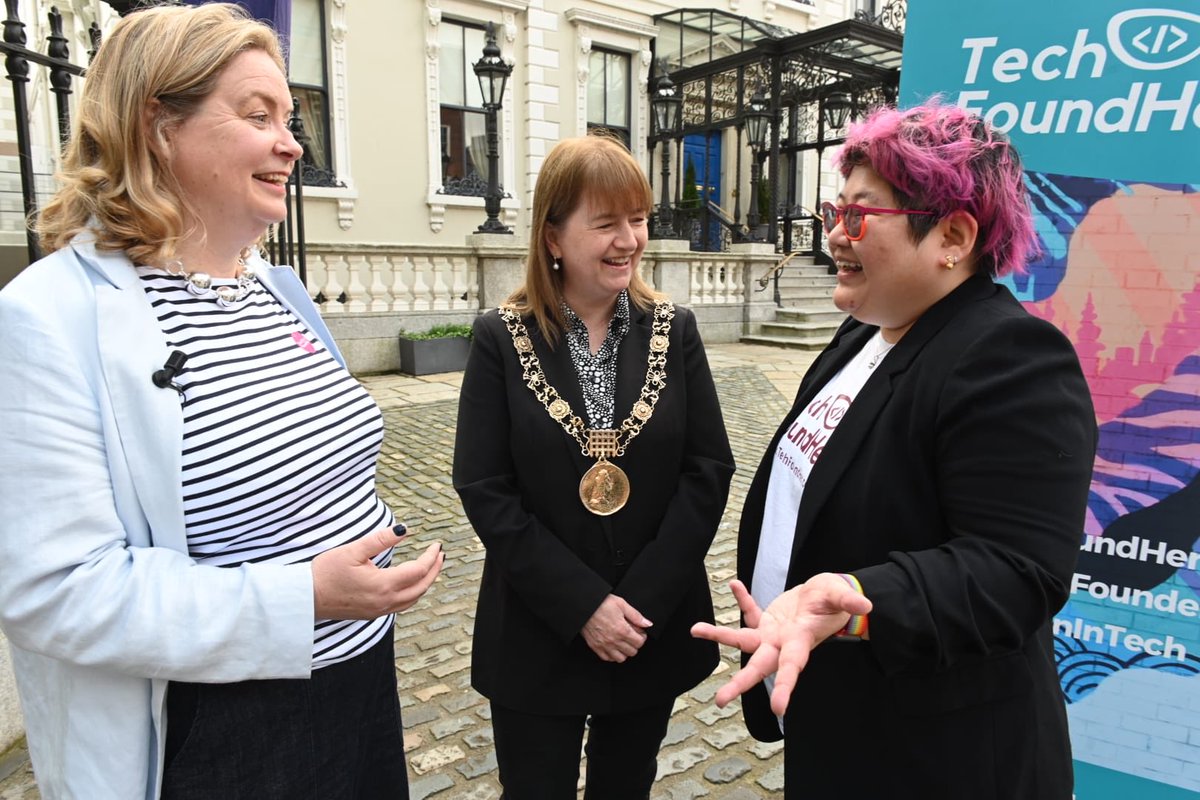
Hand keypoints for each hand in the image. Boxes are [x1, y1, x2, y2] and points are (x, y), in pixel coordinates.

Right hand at [312, 526, 442, 619]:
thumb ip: (380, 540)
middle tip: (440, 555)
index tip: (436, 545)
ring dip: (425, 583)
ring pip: (413, 599)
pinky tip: (410, 584)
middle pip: (421, 587)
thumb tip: (404, 529)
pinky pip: (401, 606)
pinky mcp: (372, 614)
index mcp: (383, 585)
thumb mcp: (353, 550)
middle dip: (434, 571)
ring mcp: (379, 610)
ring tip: (430, 568)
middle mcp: (385, 601)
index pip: (418, 571)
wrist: (306, 598)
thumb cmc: (325, 573)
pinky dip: (413, 594)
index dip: (431, 557)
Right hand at [581, 594, 652, 662]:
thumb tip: (647, 624)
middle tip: (632, 636)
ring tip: (623, 642)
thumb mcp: (621, 604)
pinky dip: (612, 655)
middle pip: (632, 652)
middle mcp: (613, 640)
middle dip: (635, 644)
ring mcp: (604, 645)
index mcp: (622, 630)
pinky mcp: (595, 647)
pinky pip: (607, 658)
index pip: (639, 643)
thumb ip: (636, 616)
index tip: (639, 632)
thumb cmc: (601, 603)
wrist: (584, 605)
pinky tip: (613, 646)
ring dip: (624, 651)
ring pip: (621, 658)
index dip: (642, 637)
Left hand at [691, 574, 871, 715]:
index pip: (792, 668)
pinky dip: (743, 600)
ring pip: (744, 640)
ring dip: (720, 635)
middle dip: (740, 683)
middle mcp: (783, 643)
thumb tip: (865, 606)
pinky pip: (751, 612)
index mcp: (801, 641)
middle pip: (759, 666)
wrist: (828, 596)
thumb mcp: (841, 596)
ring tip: (696, 630)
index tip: (777, 709)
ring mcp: (773, 633)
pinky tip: (734, 585)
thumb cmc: (835, 600)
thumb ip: (849, 601)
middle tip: (719, 701)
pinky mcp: (767, 620)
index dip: (786, 687)